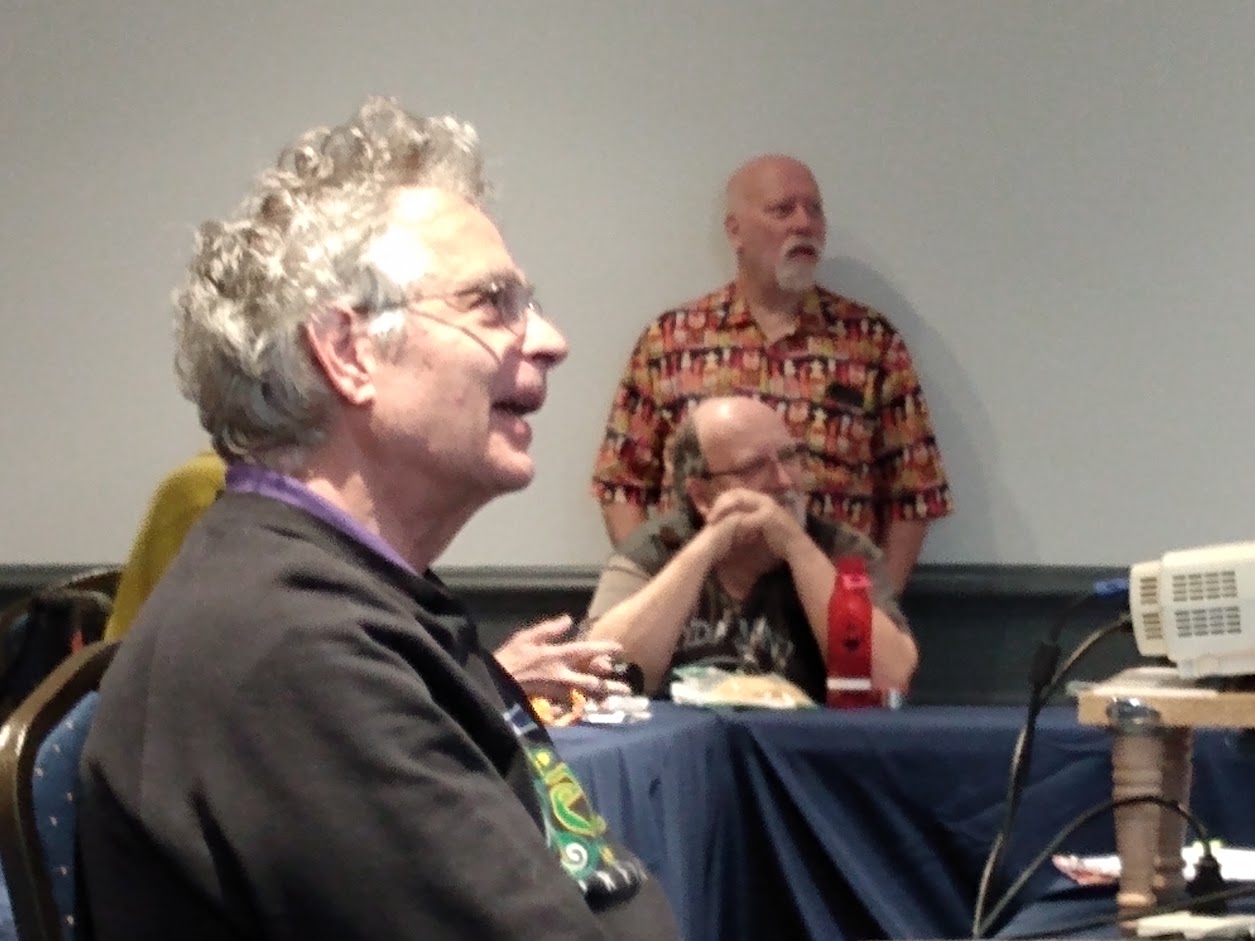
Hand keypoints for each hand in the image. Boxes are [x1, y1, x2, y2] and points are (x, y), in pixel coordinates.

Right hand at [493, 615, 631, 700]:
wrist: (493, 685)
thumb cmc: (508, 659)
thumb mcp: (526, 637)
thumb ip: (549, 629)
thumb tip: (569, 619)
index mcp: (556, 656)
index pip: (586, 651)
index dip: (604, 648)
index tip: (620, 649)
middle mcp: (561, 676)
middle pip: (591, 681)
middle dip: (610, 686)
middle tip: (627, 689)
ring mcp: (557, 693)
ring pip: (584, 697)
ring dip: (601, 699)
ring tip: (615, 703)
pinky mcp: (550, 706)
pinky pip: (571, 709)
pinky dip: (582, 710)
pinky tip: (592, 713)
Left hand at [703, 488, 807, 560]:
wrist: (796, 548)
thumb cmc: (777, 539)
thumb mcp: (758, 527)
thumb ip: (746, 520)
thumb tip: (727, 523)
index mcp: (760, 500)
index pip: (736, 493)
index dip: (721, 502)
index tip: (710, 514)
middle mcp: (763, 499)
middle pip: (735, 494)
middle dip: (720, 505)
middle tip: (709, 518)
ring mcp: (767, 506)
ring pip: (739, 502)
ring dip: (724, 512)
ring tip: (714, 523)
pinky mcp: (768, 517)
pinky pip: (747, 518)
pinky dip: (736, 524)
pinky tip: (728, 532)